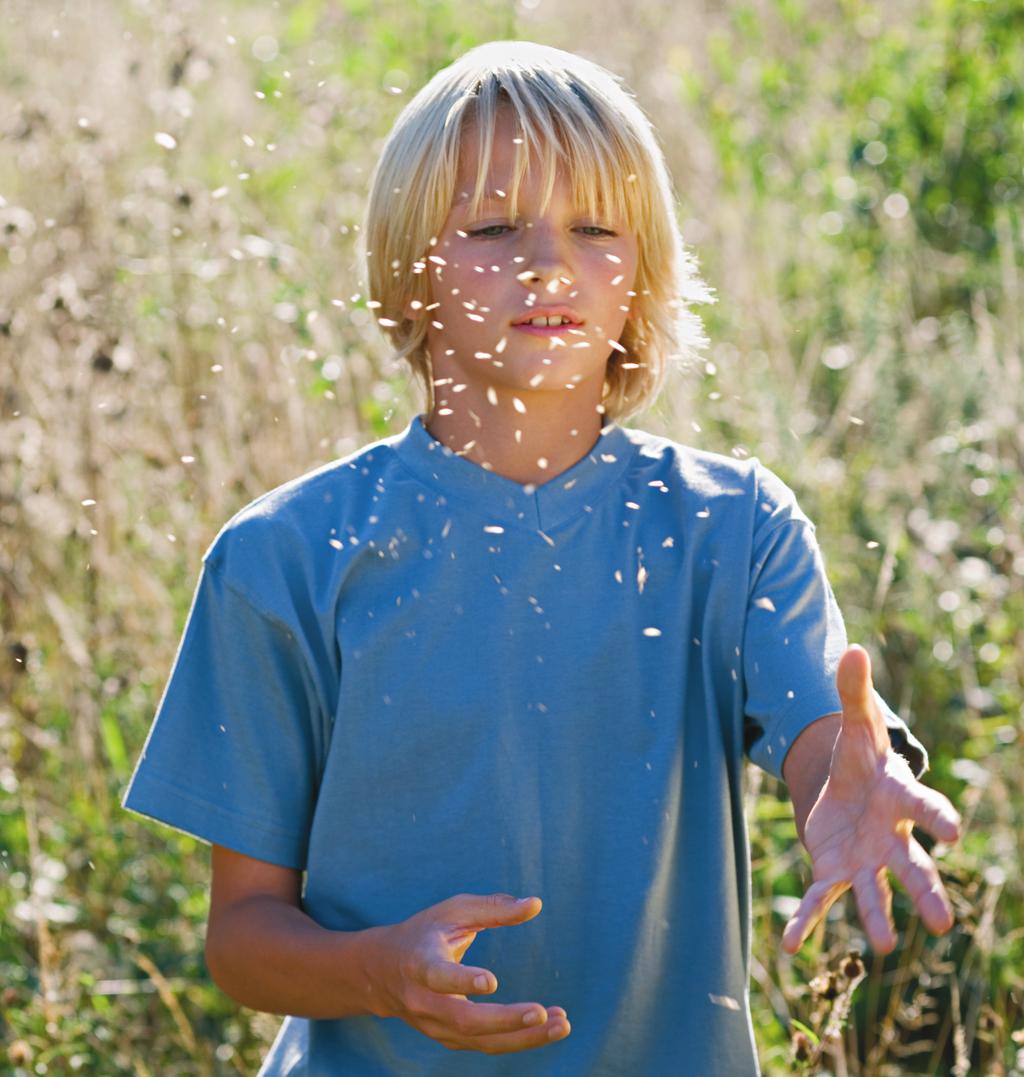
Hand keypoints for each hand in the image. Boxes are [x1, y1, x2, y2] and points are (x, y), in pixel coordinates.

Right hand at [371, 892, 569, 1053]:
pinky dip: (519, 1039)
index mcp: (420, 962)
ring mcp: (435, 1026)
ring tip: (562, 1024)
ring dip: (523, 1037)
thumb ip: (494, 908)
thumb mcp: (453, 910)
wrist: (383, 971)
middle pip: (464, 1020)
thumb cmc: (426, 931)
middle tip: (543, 1012)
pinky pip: (487, 1045)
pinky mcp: (449, 1039)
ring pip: (480, 1041)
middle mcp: (424, 1001)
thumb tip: (536, 904)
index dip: (462, 980)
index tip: (491, 981)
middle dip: (505, 1021)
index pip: (438, 976)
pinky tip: (550, 1027)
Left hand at [783, 645, 961, 953]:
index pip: (926, 807)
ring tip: (882, 947)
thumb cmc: (862, 758)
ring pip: (875, 893)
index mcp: (902, 798)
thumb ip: (854, 692)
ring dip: (878, 917)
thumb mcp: (855, 723)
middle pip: (914, 868)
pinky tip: (792, 947)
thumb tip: (851, 647)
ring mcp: (866, 861)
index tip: (954, 832)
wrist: (849, 790)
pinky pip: (823, 900)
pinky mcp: (835, 872)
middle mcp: (892, 838)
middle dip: (925, 892)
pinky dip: (808, 922)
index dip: (939, 818)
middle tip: (941, 923)